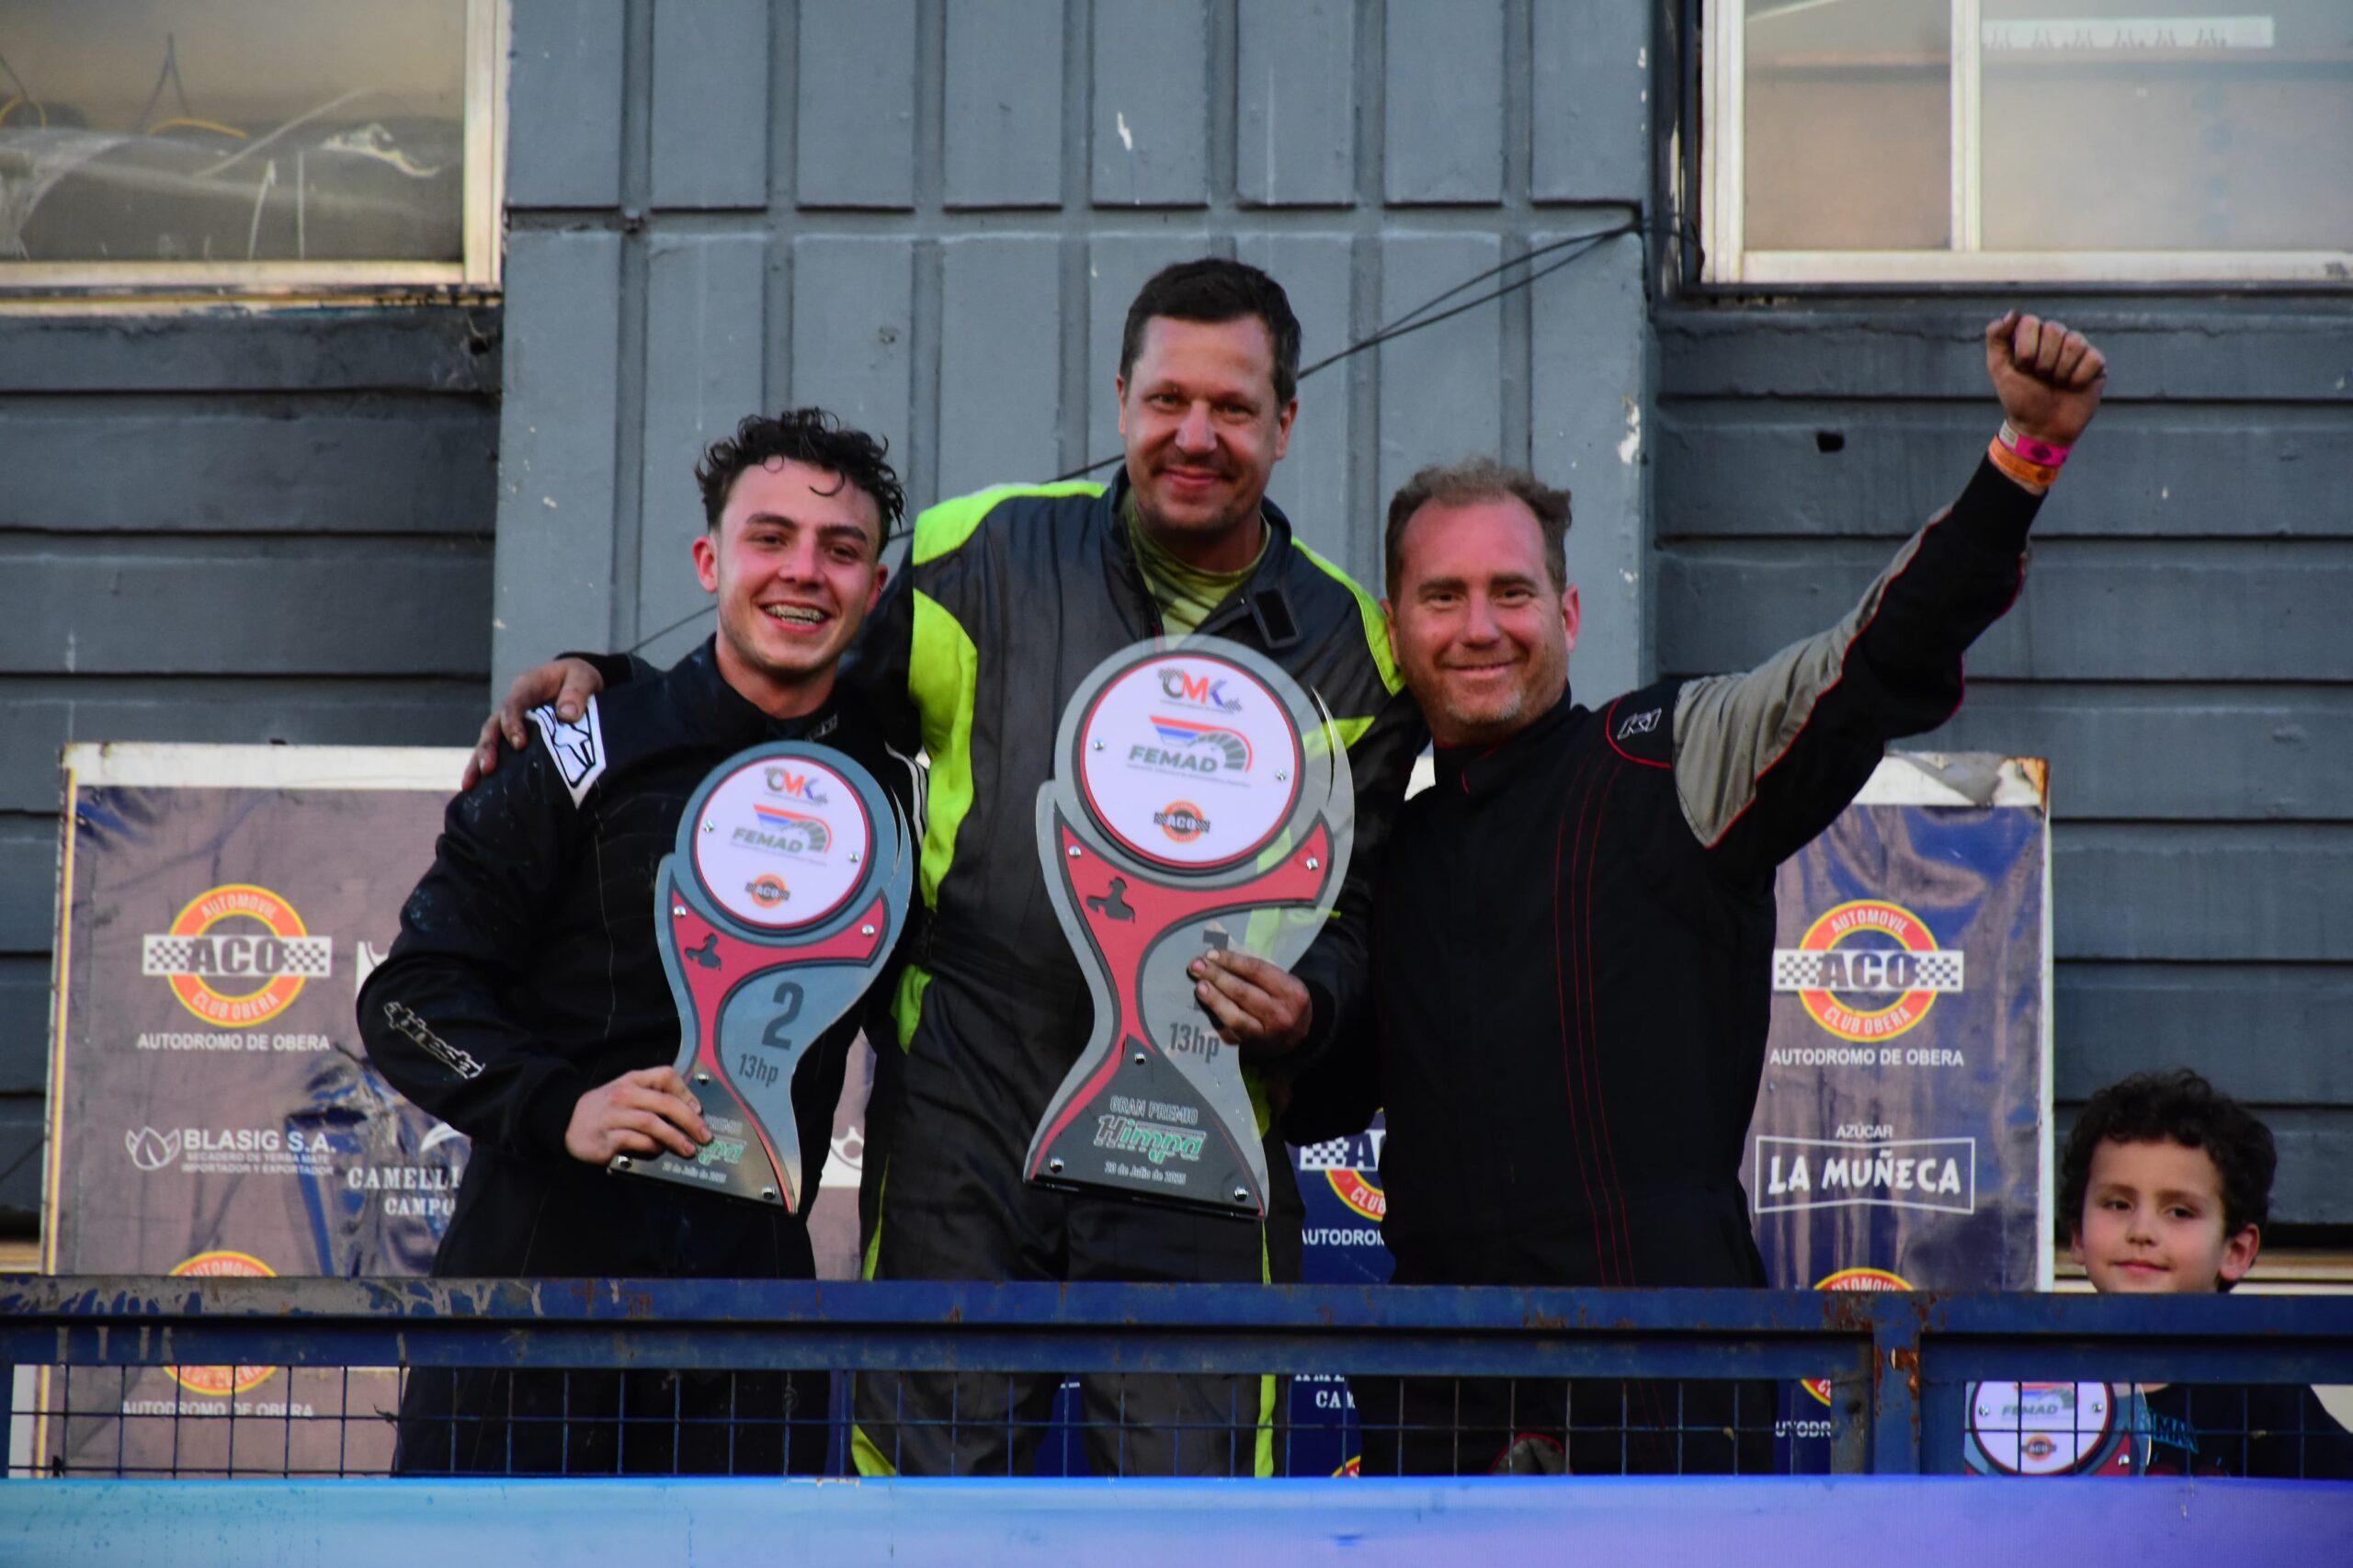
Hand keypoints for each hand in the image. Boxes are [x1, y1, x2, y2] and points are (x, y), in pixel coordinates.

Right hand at [462, 657, 606, 789]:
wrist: (578, 682)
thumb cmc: (579, 678)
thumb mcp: (583, 677)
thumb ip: (577, 692)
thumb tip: (567, 714)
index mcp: (526, 687)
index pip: (513, 705)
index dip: (512, 724)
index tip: (520, 744)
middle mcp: (513, 704)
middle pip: (493, 726)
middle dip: (488, 748)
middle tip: (488, 769)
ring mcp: (510, 722)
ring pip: (488, 741)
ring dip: (478, 762)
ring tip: (469, 785)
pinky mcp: (514, 737)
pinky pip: (498, 752)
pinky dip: (485, 769)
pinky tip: (475, 789)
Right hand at [563, 1065, 711, 1163]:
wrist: (566, 1121)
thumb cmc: (605, 1109)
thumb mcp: (626, 1091)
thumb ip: (653, 1095)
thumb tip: (690, 1112)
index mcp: (632, 1080)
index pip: (666, 1076)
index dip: (686, 1092)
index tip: (699, 1110)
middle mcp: (624, 1095)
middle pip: (665, 1103)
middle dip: (690, 1121)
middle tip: (704, 1135)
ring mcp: (614, 1116)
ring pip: (652, 1123)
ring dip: (675, 1137)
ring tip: (689, 1149)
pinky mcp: (606, 1138)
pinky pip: (635, 1141)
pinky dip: (651, 1147)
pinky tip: (659, 1151)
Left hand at [1188, 948, 1312, 1058]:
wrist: (1298, 1036)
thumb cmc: (1285, 1000)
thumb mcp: (1284, 982)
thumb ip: (1257, 972)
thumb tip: (1220, 958)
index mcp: (1291, 992)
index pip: (1257, 971)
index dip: (1232, 961)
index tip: (1211, 954)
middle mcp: (1280, 1014)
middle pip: (1243, 993)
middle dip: (1217, 977)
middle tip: (1197, 966)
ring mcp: (1265, 1034)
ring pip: (1235, 1017)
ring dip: (1214, 1000)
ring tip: (1200, 986)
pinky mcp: (1250, 1046)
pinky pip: (1229, 1032)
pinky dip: (1215, 1019)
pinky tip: (1204, 1008)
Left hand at [1984, 309, 2105, 448]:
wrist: (2041, 428)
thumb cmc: (2019, 398)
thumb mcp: (1999, 368)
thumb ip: (1997, 338)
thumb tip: (2014, 312)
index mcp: (2032, 336)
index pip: (2030, 322)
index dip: (2025, 349)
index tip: (2022, 368)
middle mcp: (2056, 337)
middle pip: (2054, 329)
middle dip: (2043, 361)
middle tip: (2040, 378)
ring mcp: (2078, 348)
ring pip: (2075, 342)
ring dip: (2060, 371)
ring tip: (2056, 383)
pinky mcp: (2096, 363)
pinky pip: (2092, 359)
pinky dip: (2078, 378)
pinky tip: (2072, 387)